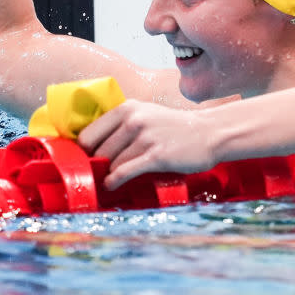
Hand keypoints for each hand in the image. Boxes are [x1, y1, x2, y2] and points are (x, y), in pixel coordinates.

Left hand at [77, 101, 220, 189]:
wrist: (210, 133)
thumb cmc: (174, 128)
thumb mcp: (146, 114)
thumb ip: (121, 125)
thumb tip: (91, 146)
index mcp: (127, 108)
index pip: (88, 134)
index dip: (84, 152)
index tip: (86, 161)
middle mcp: (133, 120)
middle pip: (98, 152)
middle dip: (97, 165)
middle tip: (98, 175)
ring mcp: (145, 138)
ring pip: (111, 163)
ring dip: (109, 175)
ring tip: (110, 181)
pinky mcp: (156, 156)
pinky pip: (125, 172)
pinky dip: (115, 181)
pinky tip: (113, 185)